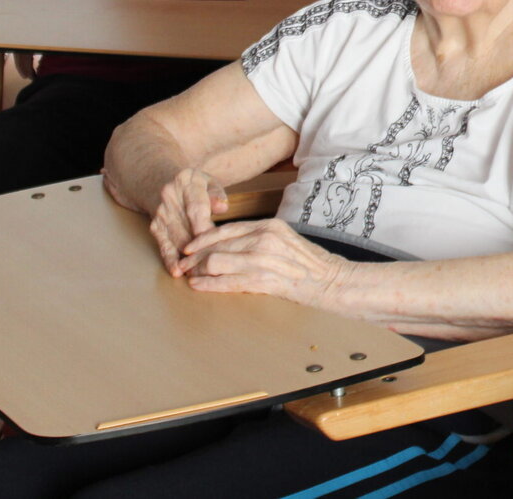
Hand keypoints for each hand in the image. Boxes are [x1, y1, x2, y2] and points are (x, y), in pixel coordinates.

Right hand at [149, 168, 228, 275]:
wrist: (159, 181)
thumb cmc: (194, 185)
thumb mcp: (208, 180)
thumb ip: (217, 193)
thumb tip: (223, 207)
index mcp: (186, 182)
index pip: (197, 208)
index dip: (205, 228)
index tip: (215, 243)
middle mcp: (169, 198)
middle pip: (186, 228)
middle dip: (199, 249)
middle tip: (214, 265)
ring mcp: (161, 214)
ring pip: (176, 239)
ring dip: (187, 258)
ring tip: (200, 273)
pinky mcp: (155, 227)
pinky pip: (163, 246)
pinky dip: (170, 260)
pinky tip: (177, 272)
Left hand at [180, 218, 343, 308]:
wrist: (332, 280)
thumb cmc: (309, 263)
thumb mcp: (284, 239)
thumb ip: (259, 238)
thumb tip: (231, 245)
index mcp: (269, 226)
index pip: (225, 229)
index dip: (202, 239)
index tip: (188, 248)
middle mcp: (264, 238)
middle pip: (216, 245)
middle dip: (193, 257)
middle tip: (180, 265)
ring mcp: (264, 259)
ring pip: (216, 262)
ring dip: (197, 271)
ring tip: (188, 276)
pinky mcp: (264, 280)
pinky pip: (228, 282)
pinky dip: (209, 285)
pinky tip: (198, 286)